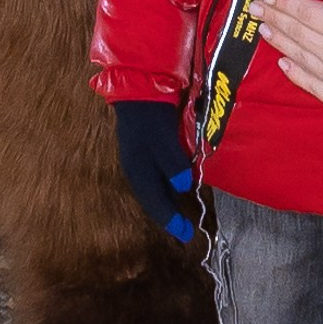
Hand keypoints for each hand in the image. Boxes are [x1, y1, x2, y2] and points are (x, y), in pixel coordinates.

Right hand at [110, 99, 195, 243]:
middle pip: (153, 199)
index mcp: (138, 171)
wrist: (137, 89)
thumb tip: (184, 187)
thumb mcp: (163, 139)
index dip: (170, 219)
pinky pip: (156, 177)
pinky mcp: (145, 150)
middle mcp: (136, 170)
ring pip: (155, 189)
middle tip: (185, 229)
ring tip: (181, 213)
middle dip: (168, 214)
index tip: (185, 234)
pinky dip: (166, 187)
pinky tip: (175, 187)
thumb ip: (173, 163)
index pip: (155, 202)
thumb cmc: (150, 115)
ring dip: (168, 201)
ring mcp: (139, 160)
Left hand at [255, 0, 322, 118]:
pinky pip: (309, 83)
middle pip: (297, 32)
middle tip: (255, 8)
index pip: (307, 12)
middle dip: (274, 17)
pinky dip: (294, 72)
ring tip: (263, 28)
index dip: (286, 3)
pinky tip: (283, 63)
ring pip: (298, 55)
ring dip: (278, 41)